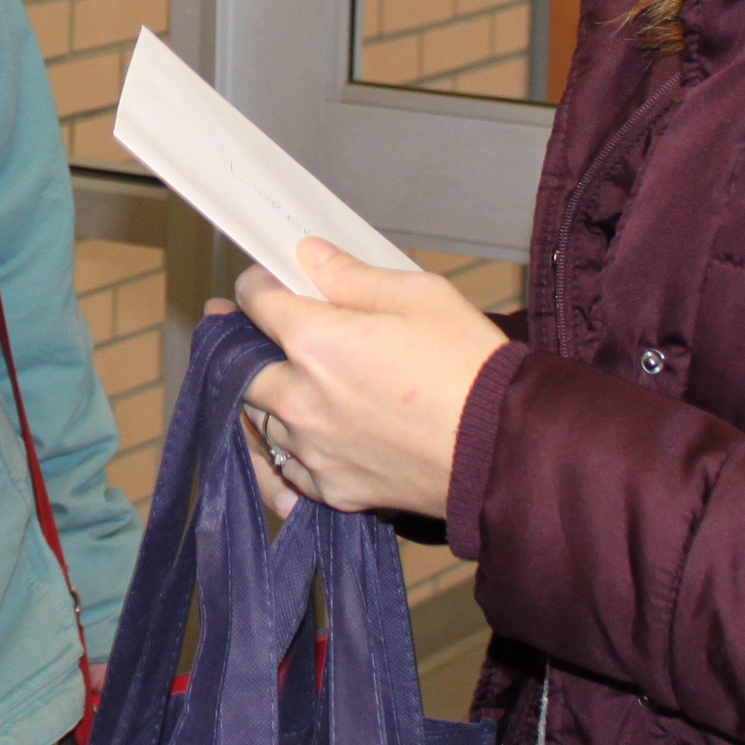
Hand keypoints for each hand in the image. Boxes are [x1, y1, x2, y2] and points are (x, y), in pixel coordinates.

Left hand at [229, 239, 509, 517]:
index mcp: (316, 343)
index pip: (257, 302)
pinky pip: (285, 470)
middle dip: (242, 342)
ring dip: (265, 397)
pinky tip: (293, 437)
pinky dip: (283, 452)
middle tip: (240, 327)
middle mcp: (301, 399)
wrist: (505, 448)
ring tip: (279, 380)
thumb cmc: (468, 365)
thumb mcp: (418, 296)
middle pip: (243, 366)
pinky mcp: (333, 488)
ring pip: (261, 418)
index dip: (258, 285)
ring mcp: (314, 449)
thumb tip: (309, 255)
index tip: (264, 283)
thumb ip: (351, 275)